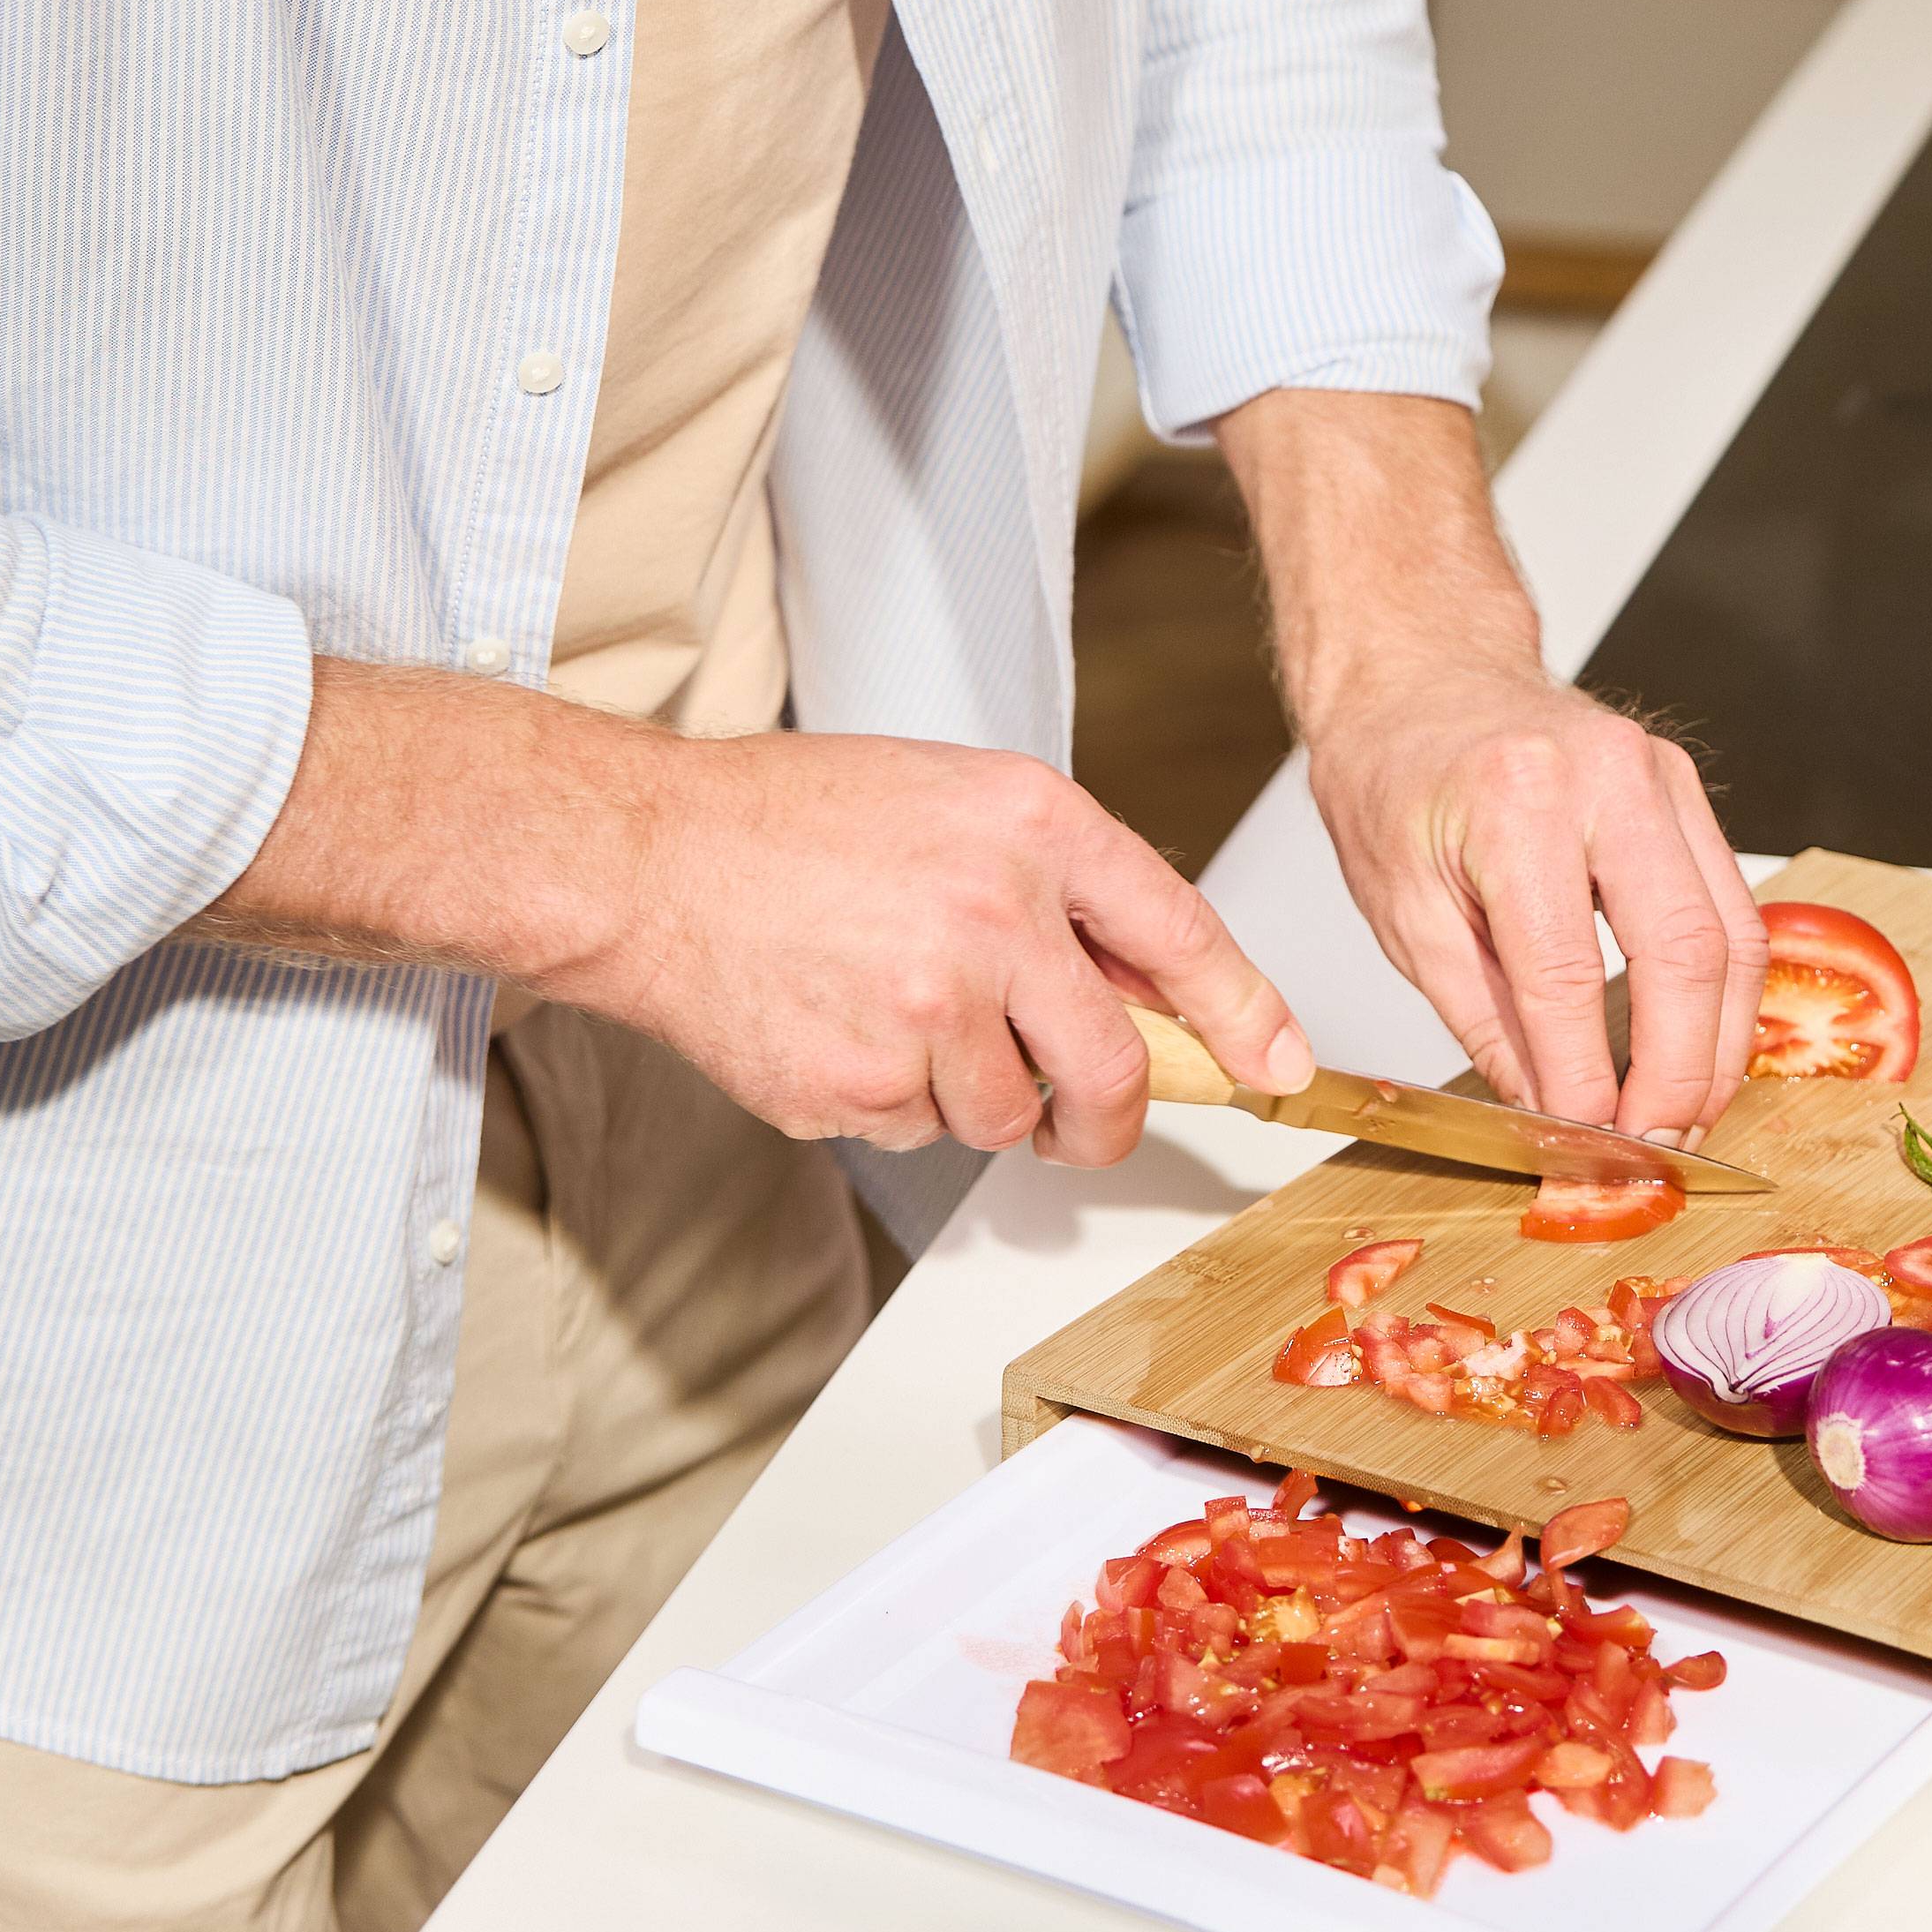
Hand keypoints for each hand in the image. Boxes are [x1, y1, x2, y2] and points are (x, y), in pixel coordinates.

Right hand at [588, 730, 1315, 1160]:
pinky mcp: (864, 1084)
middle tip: (1086, 1119)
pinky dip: (894, 1102)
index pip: (1183, 932)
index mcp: (1032, 824)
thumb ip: (1060, 884)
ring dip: (976, 1095)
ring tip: (899, 1015)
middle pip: (1115, 1068)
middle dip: (1111, 1116)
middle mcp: (996, 915)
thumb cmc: (794, 819)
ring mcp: (930, 1008)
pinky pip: (921, 1131)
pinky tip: (843, 1029)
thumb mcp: (955, 800)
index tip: (1281, 1064)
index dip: (1246, 1012)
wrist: (650, 859)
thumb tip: (1150, 986)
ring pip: (1011, 1115)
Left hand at [1301, 658, 1765, 1139]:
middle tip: (1656, 1147)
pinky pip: (1733, 905)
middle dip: (1681, 1072)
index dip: (1584, 1075)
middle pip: (1684, 951)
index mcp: (1515, 800)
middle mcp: (1606, 776)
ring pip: (1733, 934)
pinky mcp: (1687, 790)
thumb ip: (1482, 1016)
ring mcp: (1661, 775)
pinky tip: (1700, 1046)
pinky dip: (1724, 991)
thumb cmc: (1396, 775)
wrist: (1423, 674)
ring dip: (1720, 1043)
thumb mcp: (1402, 910)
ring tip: (1686, 1116)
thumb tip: (1547, 1110)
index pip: (1566, 972)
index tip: (1583, 1142)